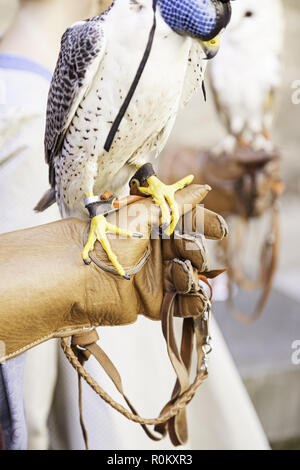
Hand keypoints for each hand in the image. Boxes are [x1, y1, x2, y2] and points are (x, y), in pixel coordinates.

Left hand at [0, 184, 227, 361]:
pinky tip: (195, 298)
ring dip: (193, 278)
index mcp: (155, 229)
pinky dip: (193, 303)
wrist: (81, 275)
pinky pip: (182, 305)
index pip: (189, 225)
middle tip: (188, 254)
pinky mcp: (154, 302)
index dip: (206, 226)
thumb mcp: (142, 215)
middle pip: (193, 254)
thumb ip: (176, 205)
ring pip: (191, 279)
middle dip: (197, 254)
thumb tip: (204, 188)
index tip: (219, 230)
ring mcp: (157, 278)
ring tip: (180, 275)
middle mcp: (158, 252)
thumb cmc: (108, 239)